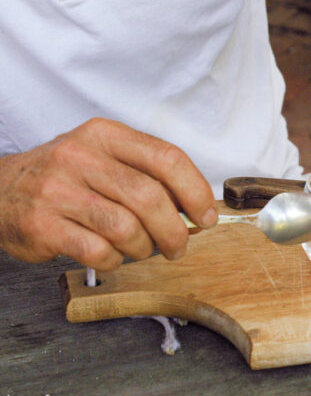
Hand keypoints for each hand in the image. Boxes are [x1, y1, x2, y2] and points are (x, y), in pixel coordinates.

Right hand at [0, 118, 216, 270]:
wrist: (1, 191)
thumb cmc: (67, 177)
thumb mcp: (105, 158)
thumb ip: (148, 175)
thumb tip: (196, 210)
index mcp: (105, 135)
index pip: (166, 158)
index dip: (195, 191)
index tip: (206, 215)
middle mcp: (80, 156)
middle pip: (149, 197)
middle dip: (174, 230)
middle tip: (178, 245)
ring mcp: (58, 190)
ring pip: (126, 227)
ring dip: (143, 247)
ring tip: (141, 249)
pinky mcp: (42, 225)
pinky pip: (98, 251)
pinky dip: (114, 260)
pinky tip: (111, 255)